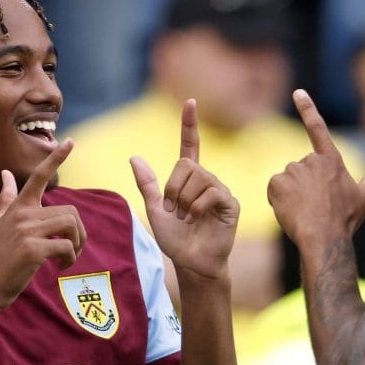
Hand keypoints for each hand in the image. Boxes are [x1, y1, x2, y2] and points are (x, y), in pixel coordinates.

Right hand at [0, 139, 86, 309]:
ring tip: (68, 257)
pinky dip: (70, 257)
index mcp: (18, 208)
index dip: (55, 158)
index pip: (38, 177)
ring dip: (77, 243)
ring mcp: (27, 231)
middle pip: (69, 211)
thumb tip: (6, 172)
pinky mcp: (33, 249)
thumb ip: (6, 198)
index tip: (70, 141)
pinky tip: (62, 266)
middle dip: (78, 231)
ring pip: (71, 224)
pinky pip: (66, 246)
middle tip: (73, 249)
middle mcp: (22, 215)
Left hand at [130, 99, 237, 280]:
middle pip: (186, 164)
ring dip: (184, 200)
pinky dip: (197, 207)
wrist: (191, 262)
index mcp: (189, 179)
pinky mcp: (230, 203)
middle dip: (173, 188)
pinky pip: (211, 192)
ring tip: (187, 218)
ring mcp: (220, 190)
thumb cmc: (176, 239)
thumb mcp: (155, 209)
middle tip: (175, 211)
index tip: (190, 102)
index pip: (190, 145)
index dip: (189, 124)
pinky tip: (197, 219)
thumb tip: (134, 156)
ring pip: (198, 177)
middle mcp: (206, 180)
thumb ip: (147, 184)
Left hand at [267, 89, 364, 248]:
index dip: (307, 109)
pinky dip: (279, 200)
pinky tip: (292, 212)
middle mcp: (310, 161)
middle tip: (316, 206)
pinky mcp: (276, 183)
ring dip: (293, 193)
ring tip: (305, 211)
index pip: (318, 128)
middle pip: (302, 169)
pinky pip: (275, 189)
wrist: (324, 239)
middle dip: (306, 185)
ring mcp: (292, 170)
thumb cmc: (346, 219)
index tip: (298, 91)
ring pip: (288, 180)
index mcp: (331, 160)